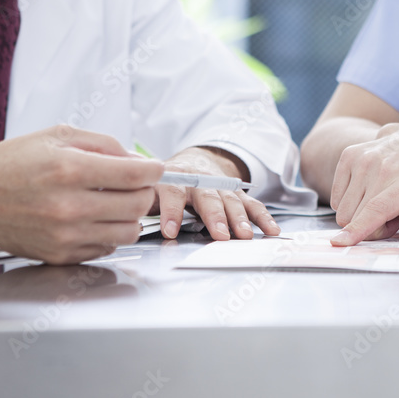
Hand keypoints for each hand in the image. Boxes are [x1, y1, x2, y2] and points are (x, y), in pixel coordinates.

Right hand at [0, 126, 164, 264]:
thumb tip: (137, 159)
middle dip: (143, 190)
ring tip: (113, 201)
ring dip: (129, 215)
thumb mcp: (57, 136)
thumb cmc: (11, 163)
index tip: (154, 167)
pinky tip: (93, 217)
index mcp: (69, 170)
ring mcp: (64, 235)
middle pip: (137, 205)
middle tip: (133, 183)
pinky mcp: (59, 255)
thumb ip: (103, 143)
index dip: (153, 169)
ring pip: (128, 231)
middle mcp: (68, 206)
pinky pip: (106, 247)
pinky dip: (108, 232)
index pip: (135, 174)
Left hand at [152, 147, 280, 240]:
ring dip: (240, 219)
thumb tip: (128, 219)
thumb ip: (143, 202)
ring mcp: (221, 186)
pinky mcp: (237, 194)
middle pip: (209, 198)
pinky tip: (270, 229)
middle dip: (215, 217)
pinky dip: (262, 217)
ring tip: (245, 236)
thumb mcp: (149, 189)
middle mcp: (200, 180)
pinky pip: (251, 204)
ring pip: (232, 201)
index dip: (171, 212)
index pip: (173, 193)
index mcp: (174, 178)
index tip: (170, 232)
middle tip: (220, 235)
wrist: (191, 162)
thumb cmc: (166, 182)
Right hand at [329, 123, 398, 246]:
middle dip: (371, 230)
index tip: (340, 243)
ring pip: (343, 210)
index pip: (377, 208)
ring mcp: (362, 160)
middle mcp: (382, 168)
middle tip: (393, 219)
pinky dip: (350, 204)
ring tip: (382, 204)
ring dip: (360, 217)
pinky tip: (370, 194)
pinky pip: (336, 198)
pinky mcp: (349, 156)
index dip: (359, 228)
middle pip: (355, 216)